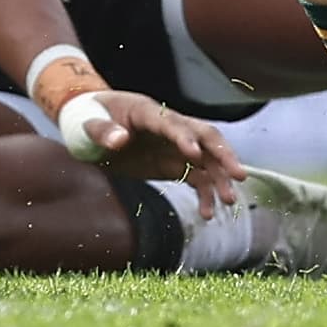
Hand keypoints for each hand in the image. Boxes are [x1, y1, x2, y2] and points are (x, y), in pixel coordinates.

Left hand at [69, 90, 246, 217]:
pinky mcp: (174, 163)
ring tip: (228, 201)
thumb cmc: (90, 119)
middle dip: (223, 153)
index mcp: (148, 112)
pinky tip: (207, 214)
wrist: (93, 126)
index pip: (171, 123)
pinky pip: (196, 178)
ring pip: (207, 159)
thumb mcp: (88, 124)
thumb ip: (102, 131)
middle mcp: (169, 127)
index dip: (183, 136)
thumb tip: (119, 140)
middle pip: (204, 135)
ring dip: (220, 178)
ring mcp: (174, 146)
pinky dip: (205, 194)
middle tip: (238, 174)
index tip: (194, 153)